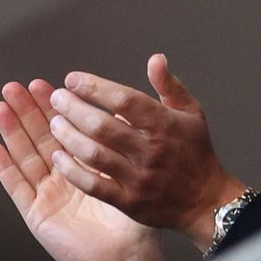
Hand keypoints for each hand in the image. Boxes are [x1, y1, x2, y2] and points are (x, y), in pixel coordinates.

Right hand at [0, 79, 167, 260]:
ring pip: (26, 156)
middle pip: (41, 138)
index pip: (68, 130)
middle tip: (15, 87)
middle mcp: (65, 177)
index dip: (55, 108)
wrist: (128, 257)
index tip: (47, 85)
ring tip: (0, 106)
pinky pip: (18, 187)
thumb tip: (125, 110)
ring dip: (12, 132)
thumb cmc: (135, 219)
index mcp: (86, 166)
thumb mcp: (134, 175)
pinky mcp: (37, 214)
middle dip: (28, 112)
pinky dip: (5, 168)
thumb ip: (129, 144)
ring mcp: (49, 195)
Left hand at [45, 53, 245, 252]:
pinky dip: (72, 171)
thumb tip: (155, 59)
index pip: (124, 100)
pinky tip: (59, 158)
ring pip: (93, 154)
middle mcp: (151, 151)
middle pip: (102, 126)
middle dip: (73, 109)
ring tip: (55, 124)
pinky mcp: (129, 201)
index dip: (95, 88)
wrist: (206, 201)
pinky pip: (93, 185)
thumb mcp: (192, 113)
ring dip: (68, 137)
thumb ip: (170, 85)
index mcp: (165, 125)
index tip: (73, 80)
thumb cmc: (196, 153)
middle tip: (57, 99)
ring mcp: (139, 178)